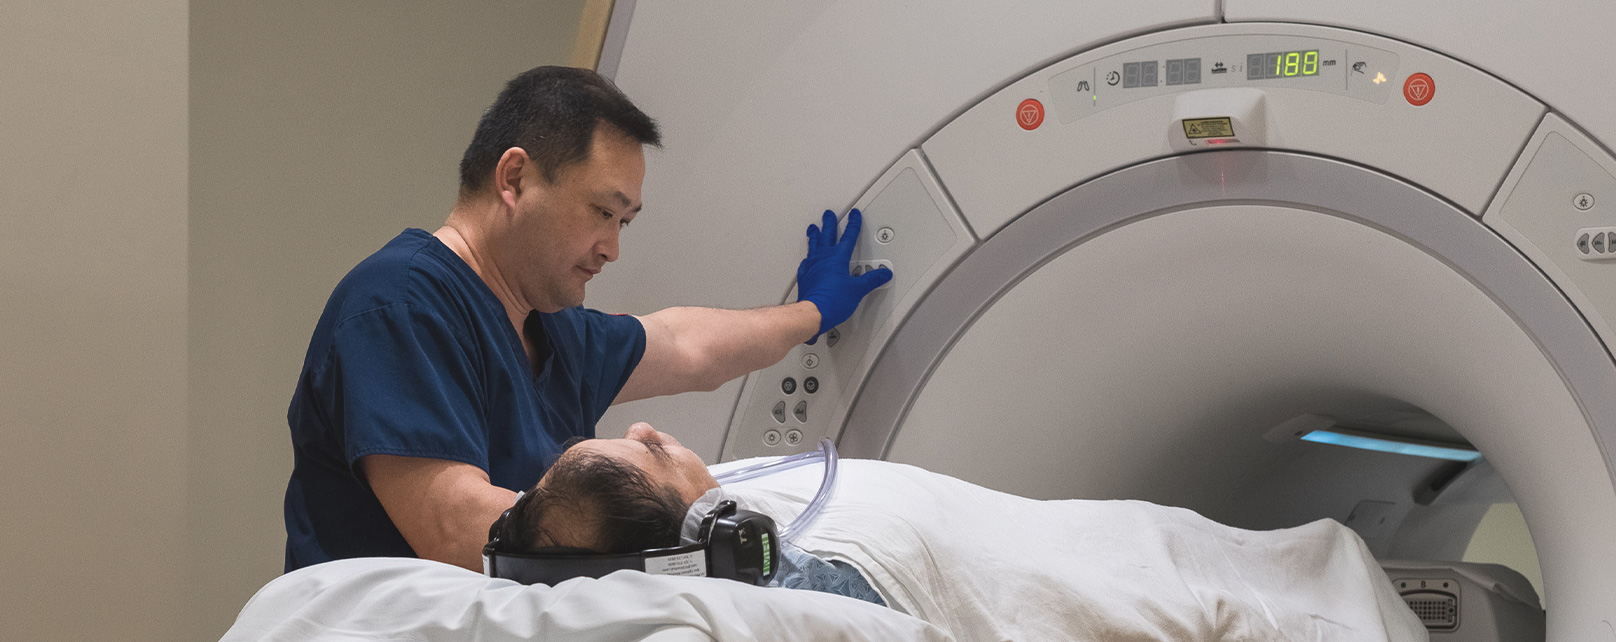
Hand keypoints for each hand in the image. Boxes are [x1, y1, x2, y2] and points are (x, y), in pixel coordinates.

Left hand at [795, 209, 892, 342]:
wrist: (813, 313)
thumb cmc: (832, 301)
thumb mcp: (858, 290)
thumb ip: (871, 280)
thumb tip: (882, 274)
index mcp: (838, 258)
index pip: (849, 236)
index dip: (853, 224)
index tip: (854, 215)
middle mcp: (823, 259)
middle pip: (827, 235)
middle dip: (830, 223)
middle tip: (828, 214)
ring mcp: (812, 266)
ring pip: (814, 245)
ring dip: (815, 235)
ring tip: (814, 228)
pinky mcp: (805, 277)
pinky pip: (806, 262)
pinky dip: (808, 258)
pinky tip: (807, 258)